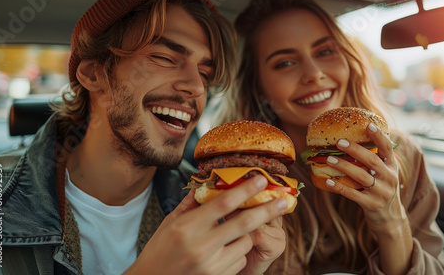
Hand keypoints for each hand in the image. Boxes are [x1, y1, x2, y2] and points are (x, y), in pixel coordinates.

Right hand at [125, 175, 287, 274]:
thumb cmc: (159, 251)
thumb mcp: (169, 223)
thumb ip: (191, 204)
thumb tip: (207, 184)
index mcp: (187, 227)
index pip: (223, 203)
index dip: (245, 189)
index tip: (261, 179)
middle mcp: (201, 246)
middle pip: (244, 222)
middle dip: (268, 209)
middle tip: (284, 200)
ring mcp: (212, 265)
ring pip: (246, 242)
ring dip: (245, 234)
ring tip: (230, 233)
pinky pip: (240, 259)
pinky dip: (237, 252)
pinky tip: (222, 252)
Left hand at [324, 123, 406, 231]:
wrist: (390, 219)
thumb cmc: (382, 189)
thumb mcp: (385, 173)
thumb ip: (375, 159)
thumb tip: (352, 140)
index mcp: (392, 167)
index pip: (387, 148)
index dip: (378, 136)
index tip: (368, 125)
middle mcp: (389, 178)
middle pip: (371, 161)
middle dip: (355, 150)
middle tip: (339, 141)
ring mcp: (381, 192)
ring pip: (361, 177)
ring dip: (344, 167)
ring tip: (328, 160)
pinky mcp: (371, 205)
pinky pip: (353, 194)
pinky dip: (339, 187)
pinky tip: (327, 181)